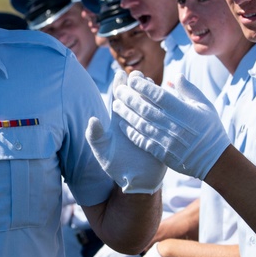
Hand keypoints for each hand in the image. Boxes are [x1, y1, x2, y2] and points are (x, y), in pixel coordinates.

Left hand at [85, 71, 167, 193]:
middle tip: (137, 73)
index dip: (119, 87)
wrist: (135, 182)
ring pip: (148, 107)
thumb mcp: (102, 151)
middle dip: (135, 86)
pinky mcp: (159, 138)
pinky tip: (163, 101)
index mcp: (120, 123)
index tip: (120, 74)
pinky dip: (161, 111)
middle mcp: (134, 123)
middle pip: (135, 100)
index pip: (119, 100)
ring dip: (148, 94)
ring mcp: (148, 130)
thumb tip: (92, 119)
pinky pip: (160, 122)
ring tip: (149, 81)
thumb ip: (95, 136)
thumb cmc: (116, 166)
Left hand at [113, 71, 229, 180]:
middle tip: (118, 89)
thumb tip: (174, 77)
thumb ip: (189, 90)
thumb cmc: (210, 129)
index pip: (158, 95)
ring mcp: (165, 140)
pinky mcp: (161, 152)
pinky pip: (142, 140)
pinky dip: (130, 131)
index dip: (143, 86)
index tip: (132, 78)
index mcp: (184, 111)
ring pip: (140, 123)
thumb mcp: (205, 105)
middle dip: (129, 97)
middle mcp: (172, 125)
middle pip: (145, 108)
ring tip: (116, 104)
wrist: (214, 160)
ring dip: (126, 113)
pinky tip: (121, 124)